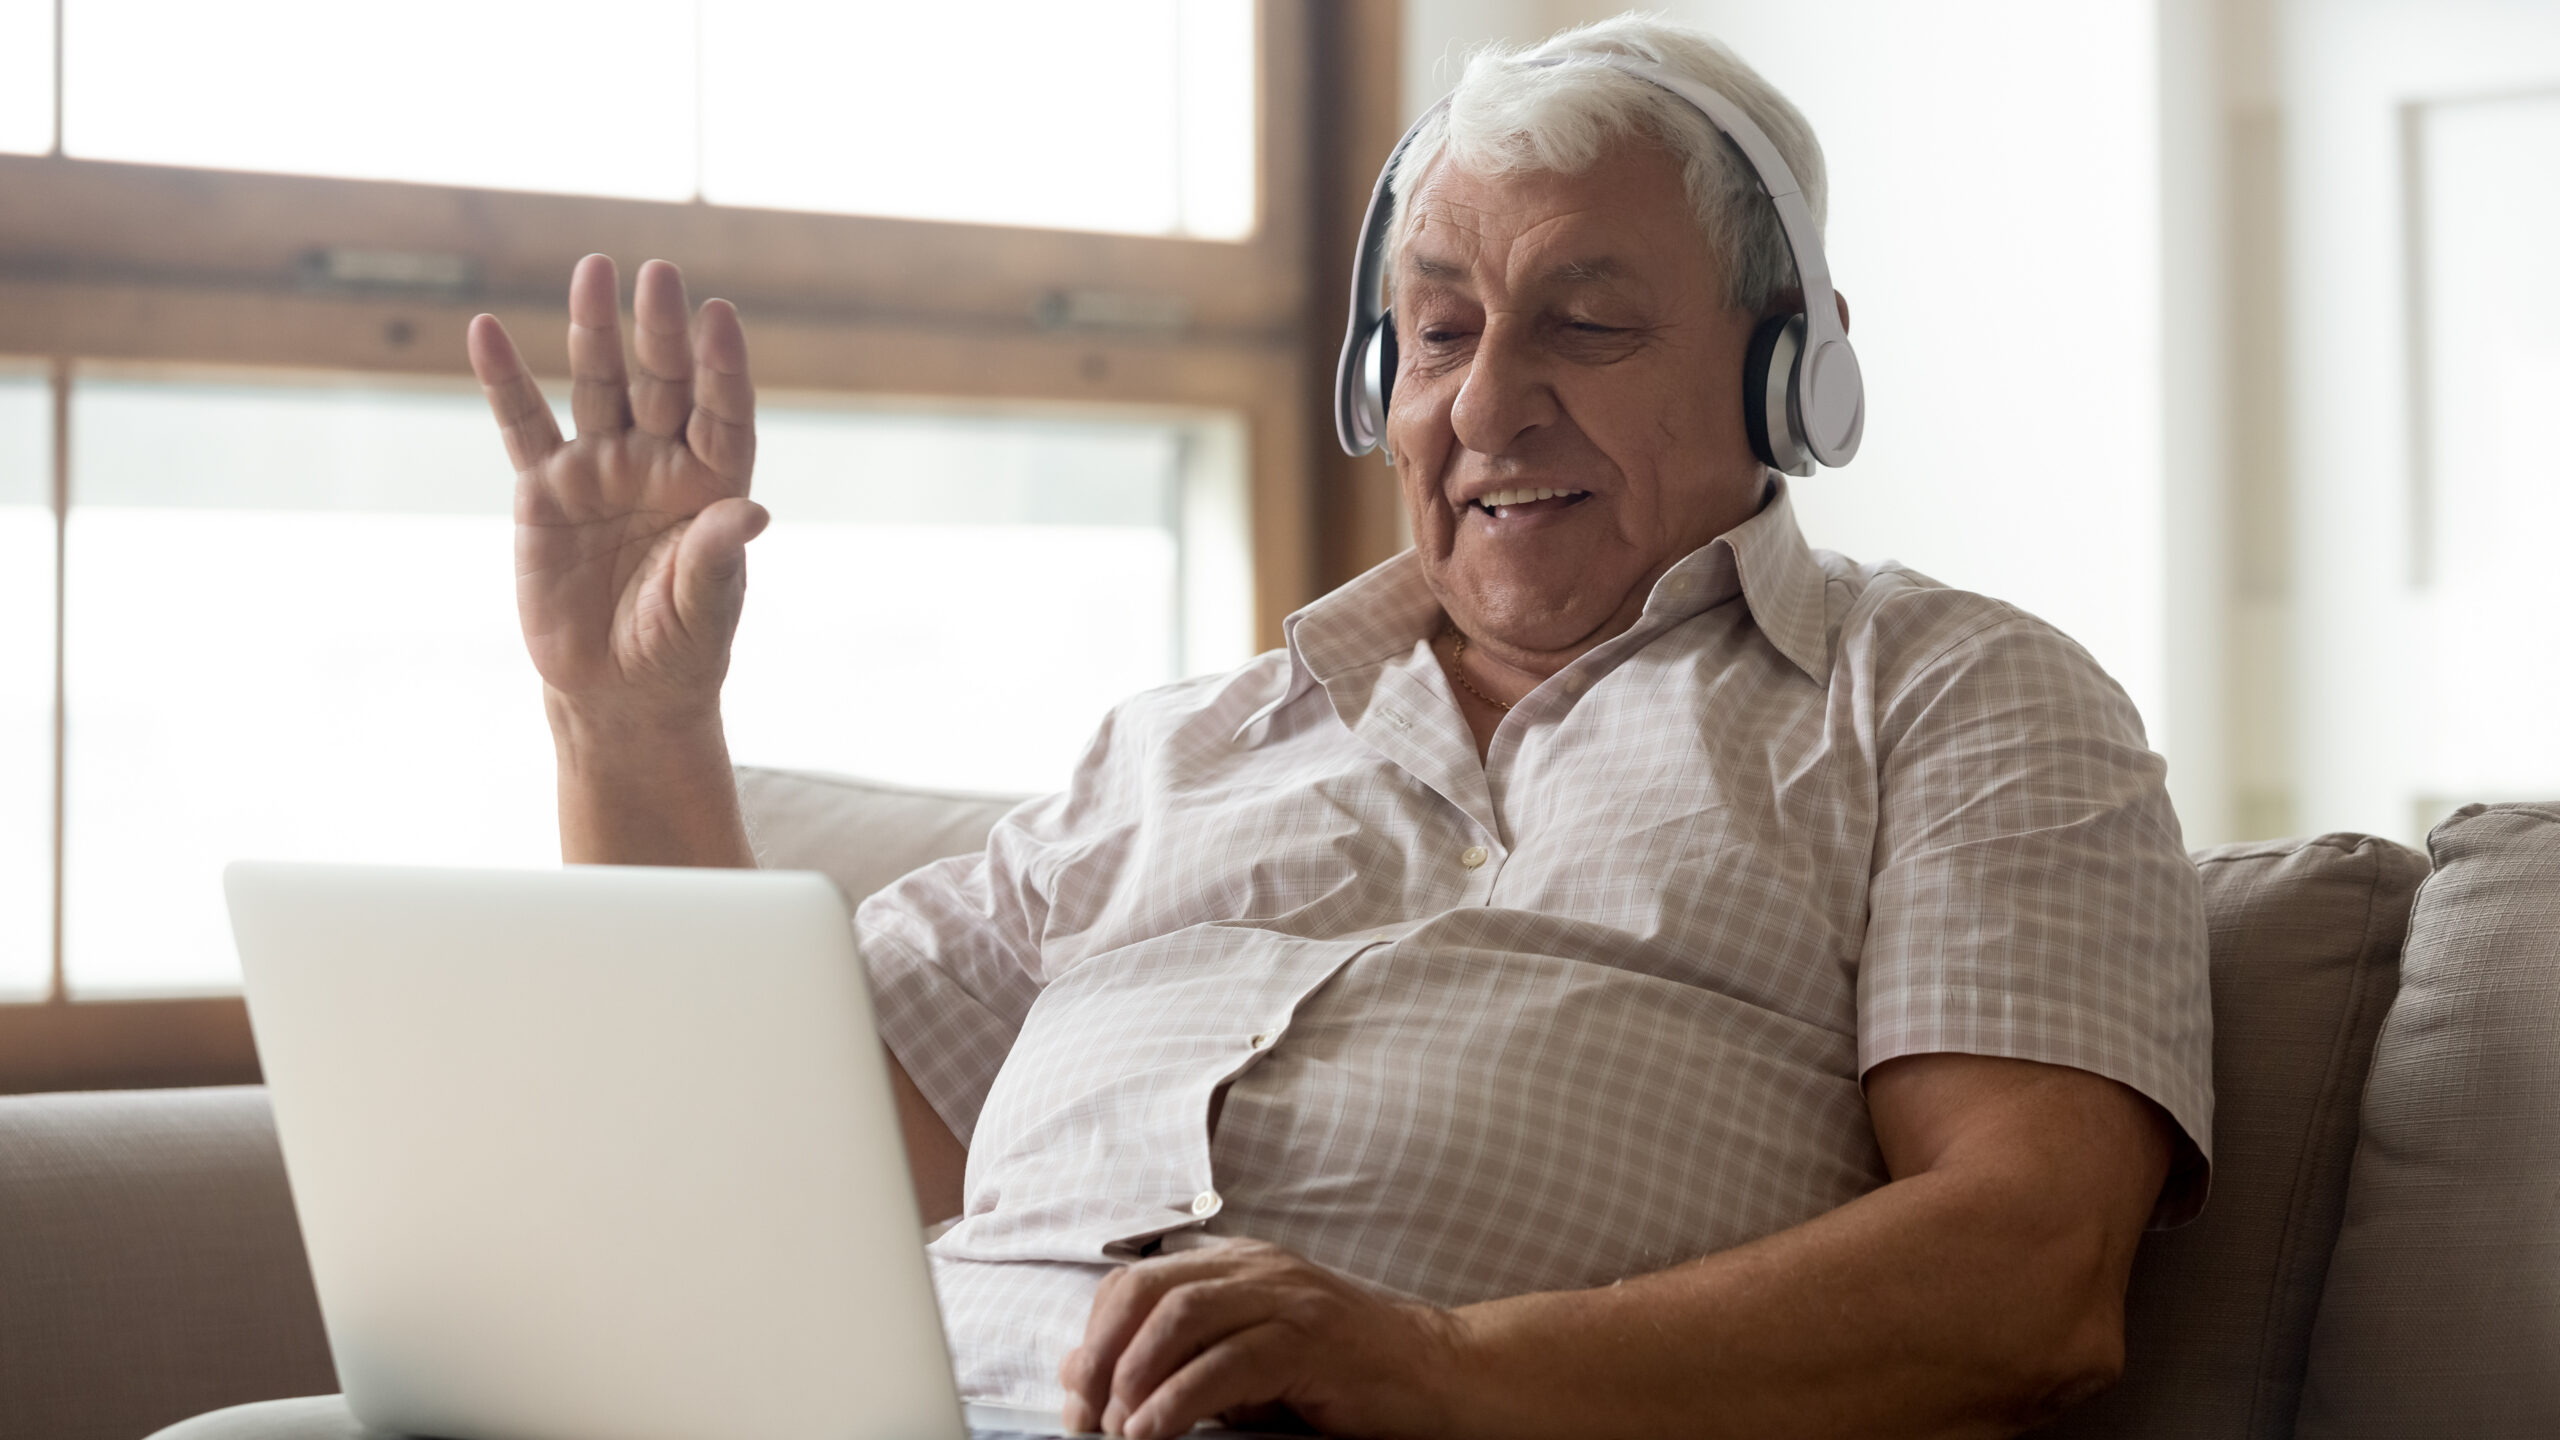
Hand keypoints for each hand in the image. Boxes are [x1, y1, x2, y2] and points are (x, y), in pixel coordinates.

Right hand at [468, 255, 765, 730]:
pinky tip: (484, 331)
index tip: (720, 316)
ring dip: (593, 330)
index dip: (723, 366)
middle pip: (662, 382)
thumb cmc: (679, 648)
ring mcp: (601, 467)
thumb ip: (718, 556)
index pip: (724, 412)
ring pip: (598, 385)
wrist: (616, 689)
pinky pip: (523, 424)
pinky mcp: (546, 487)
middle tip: (660, 273)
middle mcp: (660, 462)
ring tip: (594, 269)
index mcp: (713, 483)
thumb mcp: (703, 608)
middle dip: (660, 330)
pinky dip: (504, 380)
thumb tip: (751, 513)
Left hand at [1058, 1239, 1465, 1439]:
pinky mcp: (1312, 1338)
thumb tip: (1081, 1377)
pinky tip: (1156, 1431)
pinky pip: (1229, 1361)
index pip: (1135, 1282)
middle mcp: (1255, 1269)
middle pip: (1147, 1290)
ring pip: (1181, 1315)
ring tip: (1118, 1427)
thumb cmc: (1338, 1379)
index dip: (1094, 1337)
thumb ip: (1173, 1364)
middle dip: (1102, 1353)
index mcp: (1234, 1267)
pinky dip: (1179, 1399)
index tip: (1078, 1398)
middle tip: (1087, 1416)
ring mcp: (1286, 1297)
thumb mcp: (1241, 1369)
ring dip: (1135, 1376)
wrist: (1438, 1376)